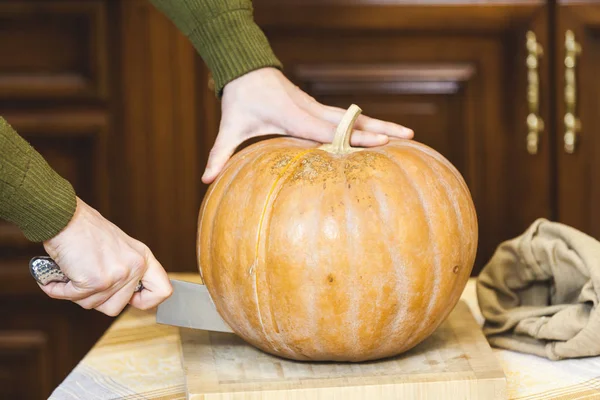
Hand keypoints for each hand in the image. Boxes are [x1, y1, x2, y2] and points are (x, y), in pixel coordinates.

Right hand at [40, 197, 172, 315]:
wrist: (65, 217)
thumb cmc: (86, 231)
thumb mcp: (120, 247)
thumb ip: (127, 271)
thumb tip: (127, 298)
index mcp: (143, 258)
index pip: (162, 290)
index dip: (146, 301)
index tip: (131, 300)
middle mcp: (135, 267)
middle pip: (116, 307)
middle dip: (96, 298)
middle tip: (86, 280)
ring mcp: (117, 275)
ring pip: (93, 305)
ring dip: (77, 293)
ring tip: (73, 271)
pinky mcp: (96, 281)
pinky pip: (75, 298)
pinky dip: (61, 290)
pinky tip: (59, 276)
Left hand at [202, 67, 413, 182]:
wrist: (246, 70)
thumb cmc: (239, 100)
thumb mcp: (229, 128)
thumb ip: (218, 154)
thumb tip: (205, 180)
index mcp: (293, 116)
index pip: (328, 129)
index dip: (354, 136)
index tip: (379, 142)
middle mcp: (311, 110)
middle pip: (352, 120)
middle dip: (380, 129)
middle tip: (409, 137)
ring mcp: (317, 107)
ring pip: (355, 116)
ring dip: (381, 124)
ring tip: (408, 134)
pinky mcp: (318, 108)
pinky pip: (348, 117)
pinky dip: (368, 123)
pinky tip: (384, 132)